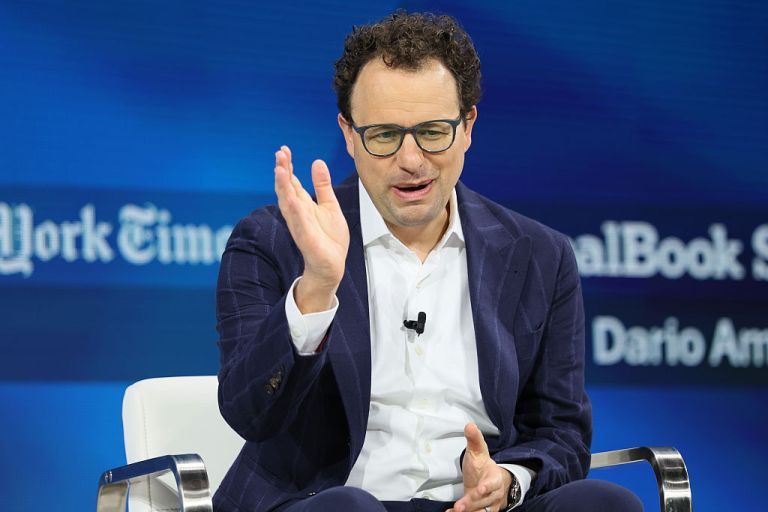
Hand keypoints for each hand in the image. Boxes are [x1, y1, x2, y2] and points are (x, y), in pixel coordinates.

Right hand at [274, 146, 349, 312]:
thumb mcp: (330, 205)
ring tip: (280, 170)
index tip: (284, 149)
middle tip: (279, 154)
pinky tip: (292, 199)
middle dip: (282, 171)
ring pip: (288, 202)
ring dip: (283, 187)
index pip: (292, 181)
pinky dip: (295, 210)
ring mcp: (300, 224)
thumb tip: (317, 162)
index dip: (287, 166)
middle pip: (286, 188)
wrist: (332, 265)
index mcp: (303, 204)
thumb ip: (322, 186)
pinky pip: (298, 222)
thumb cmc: (329, 238)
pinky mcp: (306, 238)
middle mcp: (298, 212)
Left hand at [447, 423, 511, 511]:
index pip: (492, 484)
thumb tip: (469, 425)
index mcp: (495, 478)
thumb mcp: (478, 451)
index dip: (486, 487)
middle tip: (459, 507)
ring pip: (480, 511)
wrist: (488, 480)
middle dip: (471, 503)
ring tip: (455, 511)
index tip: (479, 490)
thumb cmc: (482, 465)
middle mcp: (494, 494)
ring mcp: (488, 504)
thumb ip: (474, 439)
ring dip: (468, 511)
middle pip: (483, 501)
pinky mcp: (481, 510)